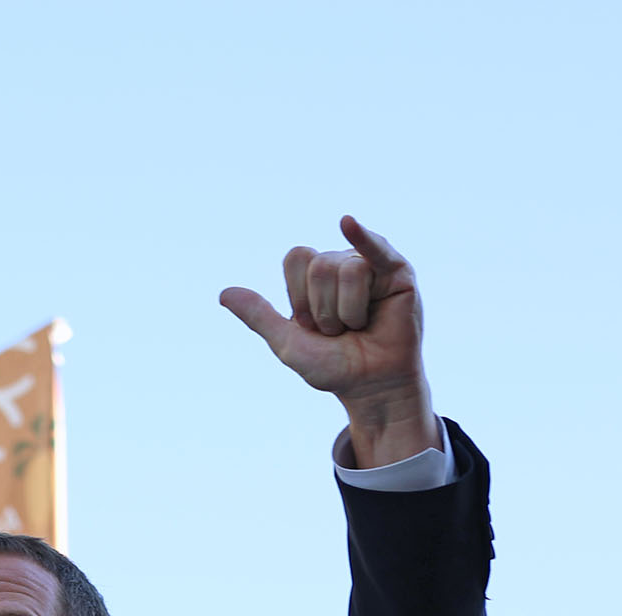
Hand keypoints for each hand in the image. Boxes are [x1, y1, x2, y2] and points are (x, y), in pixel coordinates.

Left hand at [221, 216, 438, 468]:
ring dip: (348, 311)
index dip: (299, 295)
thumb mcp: (288, 343)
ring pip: (347, 271)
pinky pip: (375, 249)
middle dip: (325, 309)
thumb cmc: (334, 366)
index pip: (296, 258)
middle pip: (320, 266)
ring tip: (359, 326)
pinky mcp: (398, 271)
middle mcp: (342, 262)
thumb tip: (223, 293)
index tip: (312, 323)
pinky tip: (348, 223)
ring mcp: (372, 263)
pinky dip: (363, 237)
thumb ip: (259, 315)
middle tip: (341, 329)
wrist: (369, 387)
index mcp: (315, 275)